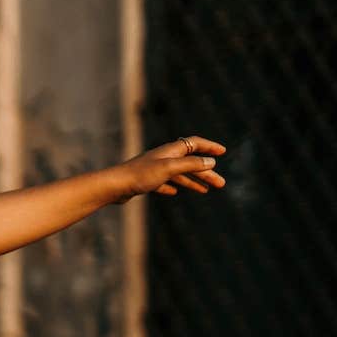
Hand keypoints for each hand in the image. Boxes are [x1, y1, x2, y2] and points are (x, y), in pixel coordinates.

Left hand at [111, 135, 226, 202]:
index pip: (194, 144)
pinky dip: (173, 186)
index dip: (209, 147)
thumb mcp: (169, 168)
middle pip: (189, 162)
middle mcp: (163, 158)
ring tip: (206, 190)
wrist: (113, 186)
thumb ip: (190, 164)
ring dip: (193, 181)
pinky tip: (175, 192)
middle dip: (206, 172)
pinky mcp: (144, 181)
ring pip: (178, 174)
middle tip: (222, 184)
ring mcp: (153, 169)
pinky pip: (163, 183)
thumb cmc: (140, 175)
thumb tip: (211, 162)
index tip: (222, 152)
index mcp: (170, 151)